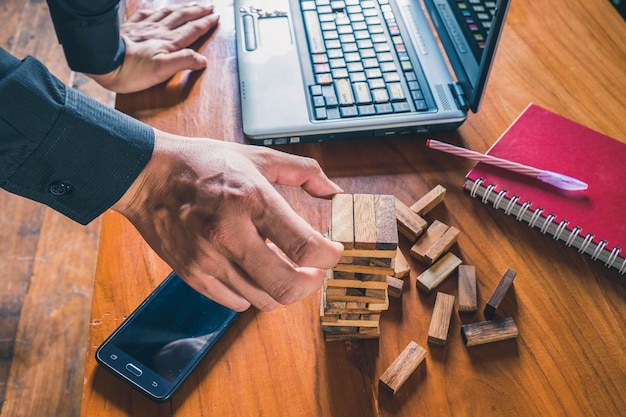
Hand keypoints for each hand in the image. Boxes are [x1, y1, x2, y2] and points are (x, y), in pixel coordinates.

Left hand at [88, 3, 218, 92]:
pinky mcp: (129, 28)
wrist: (102, 62)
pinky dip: (155, 10)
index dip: (205, 23)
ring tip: (190, 5)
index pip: (192, 29)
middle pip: (182, 17)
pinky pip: (145, 14)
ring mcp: (143, 28)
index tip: (215, 17)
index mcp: (168, 42)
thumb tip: (202, 59)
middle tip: (208, 7)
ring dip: (181, 8)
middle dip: (197, 11)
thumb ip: (184, 61)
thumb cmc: (130, 70)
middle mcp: (158, 31)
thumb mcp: (163, 70)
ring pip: (167, 12)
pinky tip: (157, 10)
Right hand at [112, 131, 344, 311]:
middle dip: (312, 283)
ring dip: (283, 289)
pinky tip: (253, 272)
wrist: (146, 176)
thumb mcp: (257, 156)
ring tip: (284, 269)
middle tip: (314, 271)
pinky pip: (235, 303)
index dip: (330, 256)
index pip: (305, 246)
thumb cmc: (203, 164)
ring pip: (264, 299)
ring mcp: (208, 259)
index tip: (333, 252)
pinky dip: (254, 293)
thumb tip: (335, 191)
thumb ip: (302, 171)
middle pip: (287, 285)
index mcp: (251, 199)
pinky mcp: (193, 274)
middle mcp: (230, 233)